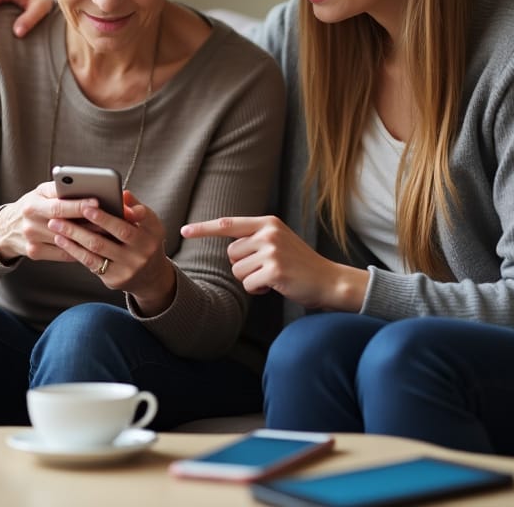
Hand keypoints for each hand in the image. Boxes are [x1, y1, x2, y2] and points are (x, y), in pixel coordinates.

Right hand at [0, 181, 98, 264]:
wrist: (6, 228)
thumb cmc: (31, 205)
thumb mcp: (39, 192)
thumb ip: (58, 189)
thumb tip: (83, 185)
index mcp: (32, 206)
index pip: (58, 207)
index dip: (78, 206)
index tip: (97, 202)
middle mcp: (30, 225)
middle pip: (64, 226)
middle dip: (89, 223)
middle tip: (110, 220)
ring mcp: (32, 241)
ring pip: (66, 242)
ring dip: (88, 238)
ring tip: (107, 232)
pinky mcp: (35, 253)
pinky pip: (63, 254)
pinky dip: (79, 250)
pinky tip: (93, 245)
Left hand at [48, 191, 176, 315]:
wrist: (150, 277)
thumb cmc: (143, 242)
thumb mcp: (147, 225)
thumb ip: (135, 208)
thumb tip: (122, 193)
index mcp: (154, 231)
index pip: (143, 215)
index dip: (127, 208)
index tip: (98, 202)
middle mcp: (145, 250)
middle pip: (119, 230)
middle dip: (96, 218)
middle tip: (74, 208)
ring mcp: (130, 266)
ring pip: (98, 247)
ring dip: (75, 234)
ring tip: (56, 223)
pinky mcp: (115, 279)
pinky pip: (91, 262)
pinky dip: (74, 249)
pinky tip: (62, 240)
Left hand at [181, 215, 368, 311]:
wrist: (328, 280)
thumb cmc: (300, 264)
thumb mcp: (278, 241)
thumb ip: (256, 238)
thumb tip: (229, 246)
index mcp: (267, 223)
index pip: (228, 224)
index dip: (204, 228)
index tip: (184, 230)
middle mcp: (268, 233)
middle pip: (231, 254)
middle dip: (243, 267)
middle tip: (267, 269)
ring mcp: (272, 251)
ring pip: (238, 271)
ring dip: (251, 280)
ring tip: (274, 276)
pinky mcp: (274, 270)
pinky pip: (248, 285)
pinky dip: (259, 290)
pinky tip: (276, 286)